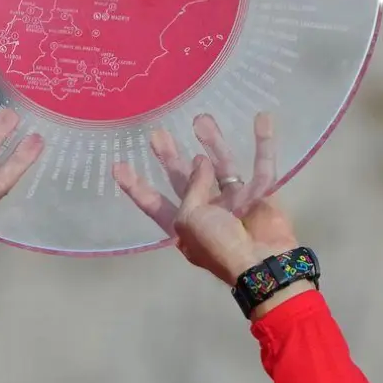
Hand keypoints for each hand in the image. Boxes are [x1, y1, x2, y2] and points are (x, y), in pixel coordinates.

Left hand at [112, 112, 301, 287]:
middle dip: (171, 159)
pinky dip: (264, 144)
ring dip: (213, 143)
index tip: (118, 166)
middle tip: (158, 135)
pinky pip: (262, 165)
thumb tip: (202, 161)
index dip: (137, 187)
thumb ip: (192, 187)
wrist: (262, 262)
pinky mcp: (260, 194)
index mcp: (183, 226)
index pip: (154, 204)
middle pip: (184, 181)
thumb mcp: (190, 219)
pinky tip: (262, 119)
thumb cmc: (218, 245)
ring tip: (201, 119)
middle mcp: (206, 213)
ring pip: (221, 166)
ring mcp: (234, 202)